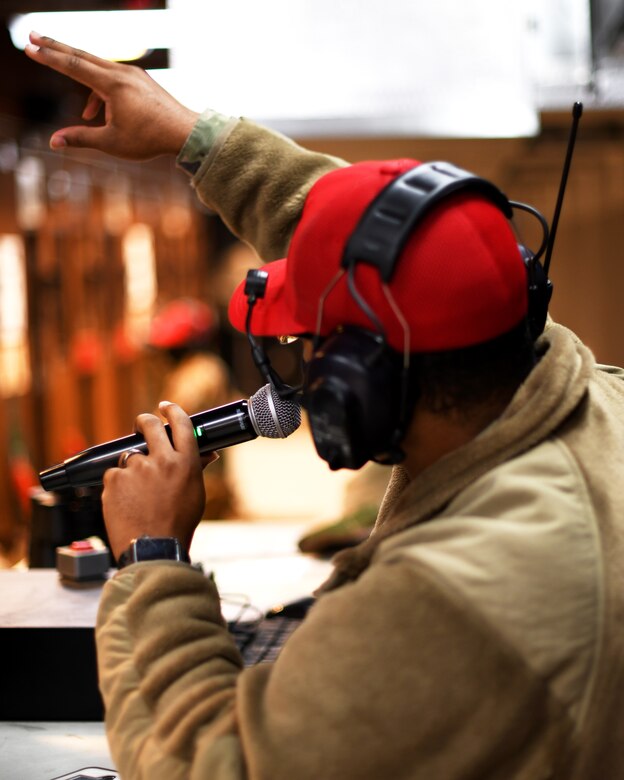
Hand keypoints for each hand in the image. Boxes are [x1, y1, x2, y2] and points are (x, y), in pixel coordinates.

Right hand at [24, 32, 199, 159]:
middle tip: (32, 35)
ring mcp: (134, 74)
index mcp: (113, 85)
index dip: (48, 57)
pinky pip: (113, 80)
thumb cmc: (150, 140)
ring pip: (98, 69)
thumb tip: (53, 142)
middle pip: (82, 55)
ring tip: (88, 117)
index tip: (29, 46)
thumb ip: (81, 138)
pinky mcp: (141, 80)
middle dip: (56, 48)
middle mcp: (122, 72)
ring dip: (85, 86)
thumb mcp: (112, 142)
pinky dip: (102, 93)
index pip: (73, 66)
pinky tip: (102, 116)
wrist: (185, 133)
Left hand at [102, 402, 212, 559]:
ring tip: (138, 495)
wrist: (153, 549)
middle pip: (150, 425)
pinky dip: (118, 486)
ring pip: (130, 457)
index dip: (172, 411)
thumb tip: (208, 454)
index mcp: (186, 463)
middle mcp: (162, 461)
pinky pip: (115, 475)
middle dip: (144, 422)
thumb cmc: (178, 524)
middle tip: (141, 426)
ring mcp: (136, 469)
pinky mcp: (114, 480)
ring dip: (132, 469)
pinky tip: (127, 503)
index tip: (165, 407)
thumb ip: (196, 469)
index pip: (181, 424)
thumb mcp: (195, 494)